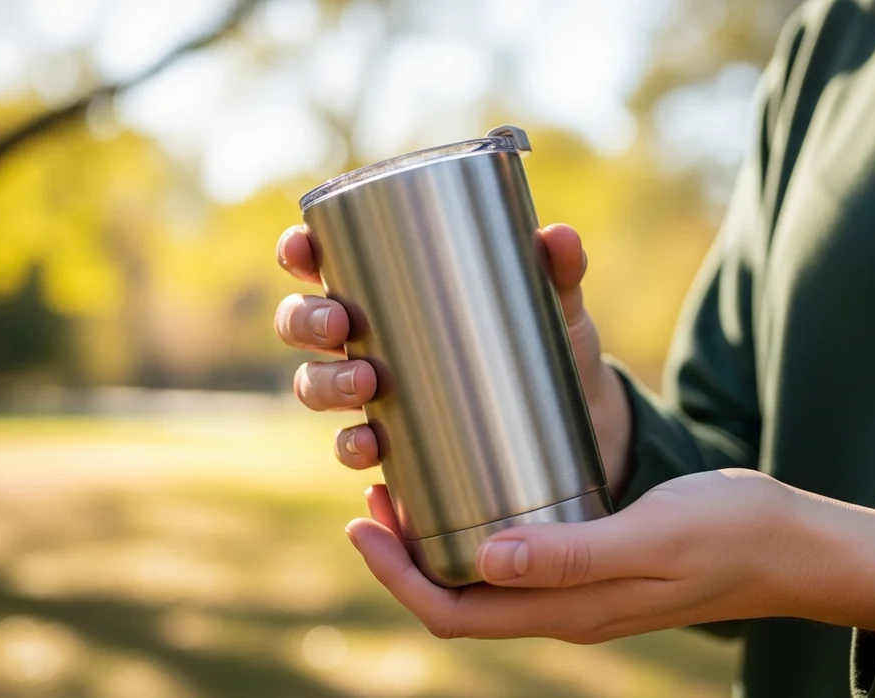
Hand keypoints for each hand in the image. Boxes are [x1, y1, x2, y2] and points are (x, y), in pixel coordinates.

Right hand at [273, 222, 633, 492]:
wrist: (576, 416)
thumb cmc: (546, 339)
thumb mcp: (554, 302)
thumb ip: (558, 269)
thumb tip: (557, 236)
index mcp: (389, 286)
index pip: (322, 260)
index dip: (298, 251)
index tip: (303, 248)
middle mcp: (368, 337)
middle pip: (301, 323)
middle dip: (305, 321)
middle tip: (341, 325)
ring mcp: (375, 392)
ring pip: (314, 385)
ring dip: (324, 385)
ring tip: (366, 384)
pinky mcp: (396, 442)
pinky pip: (352, 447)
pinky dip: (352, 447)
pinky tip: (371, 448)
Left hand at [347, 470, 874, 641]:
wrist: (793, 546)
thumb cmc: (731, 532)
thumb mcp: (653, 536)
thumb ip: (574, 553)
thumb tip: (487, 559)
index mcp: (571, 611)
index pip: (456, 613)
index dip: (398, 577)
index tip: (364, 522)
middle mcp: (567, 611)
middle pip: (460, 602)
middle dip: (405, 559)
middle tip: (375, 496)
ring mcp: (583, 593)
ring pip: (486, 584)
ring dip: (438, 546)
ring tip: (409, 490)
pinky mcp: (598, 566)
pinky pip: (519, 564)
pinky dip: (480, 534)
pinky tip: (478, 491)